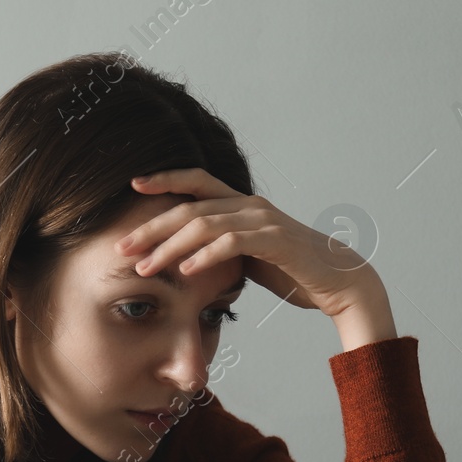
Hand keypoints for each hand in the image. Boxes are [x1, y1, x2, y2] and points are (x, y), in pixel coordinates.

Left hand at [115, 168, 380, 319]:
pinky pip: (233, 243)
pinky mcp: (276, 241)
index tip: (133, 186)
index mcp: (241, 204)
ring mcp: (263, 220)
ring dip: (170, 247)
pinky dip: (206, 256)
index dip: (164, 180)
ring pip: (205, 225)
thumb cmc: (292, 270)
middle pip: (189, 208)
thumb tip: (187, 258)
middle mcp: (250, 205)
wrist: (339, 281)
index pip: (196, 181)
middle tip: (122, 246)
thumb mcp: (249, 256)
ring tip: (144, 267)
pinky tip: (186, 270)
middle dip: (152, 227)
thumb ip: (222, 249)